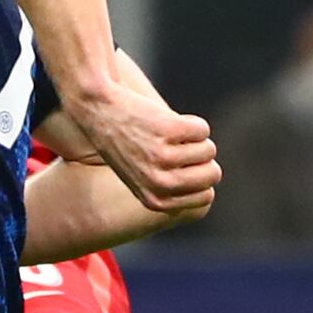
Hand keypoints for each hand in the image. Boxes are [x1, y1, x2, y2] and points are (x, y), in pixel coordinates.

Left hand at [63, 77, 219, 214]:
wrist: (98, 112)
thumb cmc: (125, 147)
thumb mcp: (143, 180)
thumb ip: (173, 190)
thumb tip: (207, 190)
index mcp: (155, 201)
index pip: (205, 196)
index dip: (198, 177)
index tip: (178, 166)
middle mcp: (159, 183)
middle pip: (213, 174)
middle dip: (202, 159)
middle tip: (175, 148)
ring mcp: (164, 156)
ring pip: (209, 149)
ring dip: (192, 139)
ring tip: (162, 135)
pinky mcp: (170, 130)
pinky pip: (202, 129)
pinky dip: (190, 122)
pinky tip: (162, 121)